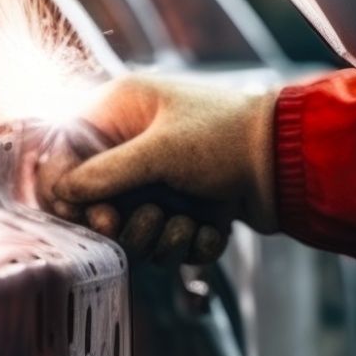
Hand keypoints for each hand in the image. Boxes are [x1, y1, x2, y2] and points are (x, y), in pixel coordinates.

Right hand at [40, 75, 279, 264]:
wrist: (291, 163)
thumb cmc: (226, 138)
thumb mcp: (160, 151)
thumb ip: (106, 174)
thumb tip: (63, 192)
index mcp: (122, 112)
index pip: (67, 152)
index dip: (66, 187)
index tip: (83, 213)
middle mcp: (136, 146)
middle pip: (97, 201)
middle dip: (119, 222)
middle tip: (133, 222)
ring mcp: (162, 180)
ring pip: (133, 230)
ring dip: (158, 238)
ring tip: (185, 222)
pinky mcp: (187, 210)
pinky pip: (168, 243)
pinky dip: (189, 243)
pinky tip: (213, 227)